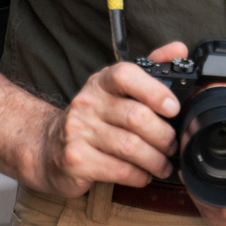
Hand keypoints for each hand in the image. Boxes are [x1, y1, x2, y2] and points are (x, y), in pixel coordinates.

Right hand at [28, 41, 186, 197]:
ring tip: (164, 164)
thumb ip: (150, 69)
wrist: (46, 148)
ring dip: (156, 159)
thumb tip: (179, 49)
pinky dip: (139, 175)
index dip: (154, 91)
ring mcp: (78, 132)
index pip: (126, 75)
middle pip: (136, 117)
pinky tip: (144, 175)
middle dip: (164, 135)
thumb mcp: (116, 89)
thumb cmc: (93, 118)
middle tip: (173, 145)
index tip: (174, 108)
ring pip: (130, 147)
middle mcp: (87, 103)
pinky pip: (119, 170)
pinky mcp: (75, 161)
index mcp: (101, 82)